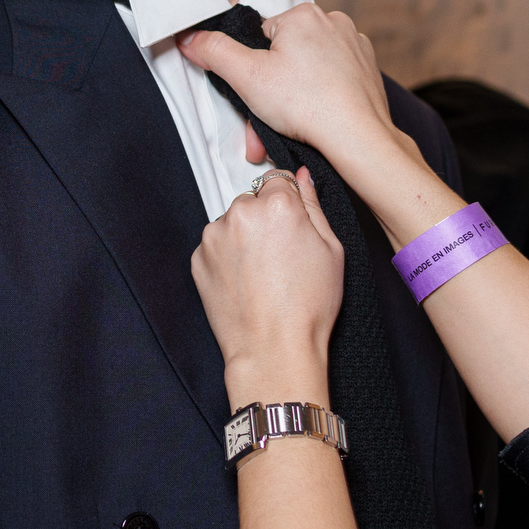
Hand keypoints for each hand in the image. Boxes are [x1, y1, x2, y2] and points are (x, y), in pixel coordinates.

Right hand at [178, 3, 395, 162]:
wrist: (358, 137)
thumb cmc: (308, 105)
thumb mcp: (246, 76)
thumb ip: (214, 52)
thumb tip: (190, 38)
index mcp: (303, 14)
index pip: (261, 38)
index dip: (252, 70)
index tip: (256, 96)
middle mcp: (333, 22)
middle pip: (286, 57)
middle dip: (272, 93)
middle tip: (268, 122)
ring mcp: (354, 46)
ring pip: (308, 70)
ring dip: (294, 98)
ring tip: (292, 127)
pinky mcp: (368, 69)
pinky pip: (333, 79)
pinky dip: (321, 97)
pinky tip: (317, 119)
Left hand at [192, 168, 342, 404]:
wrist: (272, 349)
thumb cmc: (306, 307)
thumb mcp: (331, 250)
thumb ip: (313, 206)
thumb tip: (303, 179)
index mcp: (277, 205)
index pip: (279, 180)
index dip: (289, 203)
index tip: (292, 223)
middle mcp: (240, 214)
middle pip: (253, 201)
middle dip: (265, 220)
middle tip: (281, 256)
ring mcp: (214, 237)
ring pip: (232, 223)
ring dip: (244, 237)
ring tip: (263, 274)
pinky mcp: (198, 259)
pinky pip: (215, 246)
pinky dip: (227, 258)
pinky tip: (246, 282)